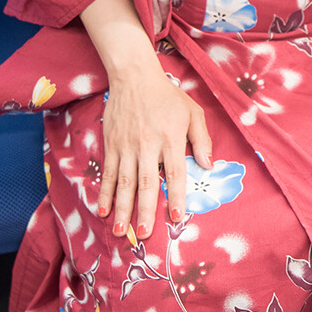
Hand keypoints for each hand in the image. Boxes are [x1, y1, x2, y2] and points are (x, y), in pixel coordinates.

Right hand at [80, 0, 211, 238]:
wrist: (134, 77)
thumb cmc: (167, 97)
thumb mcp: (193, 112)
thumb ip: (202, 140)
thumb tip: (209, 167)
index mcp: (170, 139)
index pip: (175, 173)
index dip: (176, 197)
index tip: (177, 217)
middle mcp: (147, 145)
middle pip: (147, 183)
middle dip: (145, 211)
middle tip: (144, 235)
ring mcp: (127, 146)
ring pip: (124, 182)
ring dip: (122, 208)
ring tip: (121, 230)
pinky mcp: (112, 144)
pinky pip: (109, 173)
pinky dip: (105, 192)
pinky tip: (103, 209)